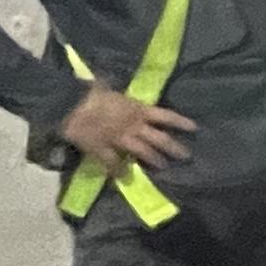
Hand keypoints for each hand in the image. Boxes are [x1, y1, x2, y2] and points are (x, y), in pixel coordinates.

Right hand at [59, 84, 193, 172]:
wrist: (70, 105)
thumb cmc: (92, 92)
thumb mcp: (112, 89)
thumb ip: (121, 95)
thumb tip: (118, 87)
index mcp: (138, 109)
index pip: (165, 116)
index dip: (180, 122)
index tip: (194, 128)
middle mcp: (133, 126)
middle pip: (159, 139)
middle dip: (173, 148)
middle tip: (186, 156)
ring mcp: (119, 139)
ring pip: (142, 152)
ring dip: (154, 160)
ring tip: (163, 167)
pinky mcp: (103, 149)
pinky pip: (113, 163)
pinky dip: (117, 171)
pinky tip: (123, 178)